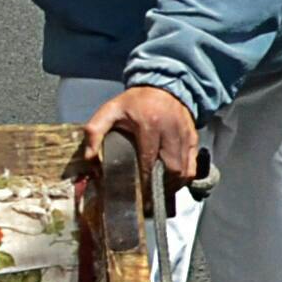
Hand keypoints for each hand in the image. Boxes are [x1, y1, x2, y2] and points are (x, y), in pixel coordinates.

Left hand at [95, 81, 206, 200]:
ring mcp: (185, 134)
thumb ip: (95, 131)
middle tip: (151, 196)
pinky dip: (185, 176)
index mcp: (149, 124)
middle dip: (162, 187)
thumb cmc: (135, 102)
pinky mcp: (193, 137)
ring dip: (174, 185)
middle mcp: (170, 130)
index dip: (145, 181)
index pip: (149, 161)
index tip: (139, 194)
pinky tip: (173, 181)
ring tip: (161, 191)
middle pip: (172, 169)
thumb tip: (88, 157)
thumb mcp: (110, 110)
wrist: (163, 84)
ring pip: (185, 170)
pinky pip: (193, 164)